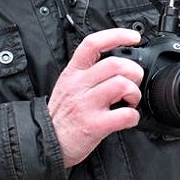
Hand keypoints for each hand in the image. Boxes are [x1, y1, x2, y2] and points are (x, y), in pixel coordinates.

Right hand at [48, 28, 143, 167]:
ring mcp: (86, 105)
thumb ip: (88, 71)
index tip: (133, 38)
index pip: (93, 43)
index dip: (117, 35)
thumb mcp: (67, 84)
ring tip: (130, 100)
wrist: (45, 143)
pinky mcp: (94, 125)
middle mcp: (79, 85)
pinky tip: (128, 118)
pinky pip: (125, 115)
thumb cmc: (62, 115)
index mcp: (73, 72)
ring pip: (122, 85)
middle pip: (116, 63)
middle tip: (133, 82)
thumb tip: (117, 63)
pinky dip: (134, 116)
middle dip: (134, 71)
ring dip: (134, 93)